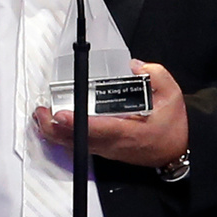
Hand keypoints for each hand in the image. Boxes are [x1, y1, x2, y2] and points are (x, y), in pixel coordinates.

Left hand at [33, 59, 188, 167]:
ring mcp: (108, 150)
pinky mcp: (105, 151)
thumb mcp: (171, 93)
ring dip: (56, 134)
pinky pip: (80, 146)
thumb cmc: (172, 123)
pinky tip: (51, 126)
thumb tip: (133, 65)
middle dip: (56, 129)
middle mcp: (115, 144)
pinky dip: (63, 137)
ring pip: (76, 145)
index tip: (60, 114)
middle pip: (80, 140)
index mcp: (132, 132)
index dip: (77, 123)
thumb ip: (153, 74)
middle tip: (40, 113)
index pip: (100, 128)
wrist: (177, 149)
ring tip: (40, 117)